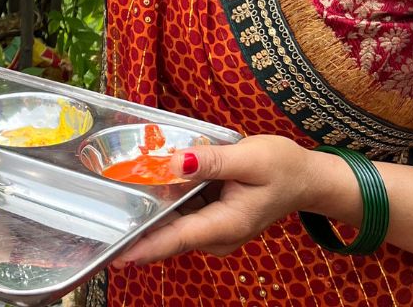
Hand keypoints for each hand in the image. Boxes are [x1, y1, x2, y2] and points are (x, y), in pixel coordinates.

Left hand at [110, 135, 318, 265]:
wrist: (305, 178)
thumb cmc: (282, 167)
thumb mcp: (250, 157)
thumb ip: (212, 161)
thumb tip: (176, 163)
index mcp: (226, 224)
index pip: (178, 238)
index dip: (146, 246)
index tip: (118, 255)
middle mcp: (217, 234)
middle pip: (169, 232)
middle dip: (139, 224)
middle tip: (106, 210)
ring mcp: (214, 228)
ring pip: (173, 221)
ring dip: (150, 209)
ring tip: (120, 189)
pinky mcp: (211, 218)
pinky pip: (182, 212)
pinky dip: (167, 200)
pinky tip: (150, 181)